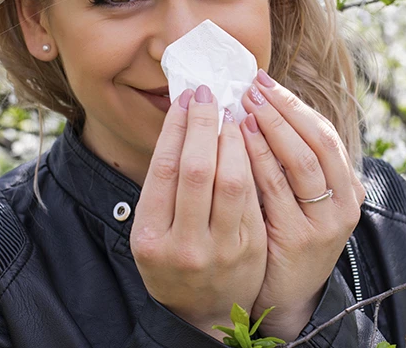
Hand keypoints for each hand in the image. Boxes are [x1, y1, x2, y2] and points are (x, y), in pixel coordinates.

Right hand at [131, 86, 267, 339]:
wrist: (203, 312)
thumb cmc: (172, 259)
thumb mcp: (151, 231)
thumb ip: (163, 187)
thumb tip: (182, 121)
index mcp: (151, 237)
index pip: (164, 168)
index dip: (176, 127)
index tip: (185, 98)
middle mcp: (185, 245)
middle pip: (196, 169)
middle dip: (203, 123)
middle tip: (208, 94)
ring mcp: (221, 249)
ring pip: (232, 180)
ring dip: (233, 137)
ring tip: (231, 112)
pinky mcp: (252, 248)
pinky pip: (254, 195)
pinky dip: (252, 160)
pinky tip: (251, 138)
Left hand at [240, 70, 365, 340]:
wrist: (288, 294)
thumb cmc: (288, 233)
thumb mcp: (303, 196)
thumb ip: (291, 158)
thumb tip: (261, 104)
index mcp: (348, 186)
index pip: (324, 132)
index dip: (294, 104)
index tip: (265, 81)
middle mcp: (343, 202)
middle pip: (316, 142)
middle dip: (282, 109)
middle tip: (252, 86)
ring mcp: (324, 223)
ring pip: (300, 162)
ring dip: (271, 128)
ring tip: (245, 105)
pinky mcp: (298, 239)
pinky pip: (275, 190)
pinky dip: (258, 160)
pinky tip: (239, 140)